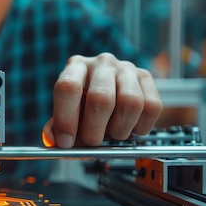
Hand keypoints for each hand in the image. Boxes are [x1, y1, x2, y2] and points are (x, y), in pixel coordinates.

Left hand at [42, 53, 162, 147]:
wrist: (113, 91)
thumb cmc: (84, 104)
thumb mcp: (66, 112)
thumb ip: (56, 127)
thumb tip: (54, 139)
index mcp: (75, 67)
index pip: (68, 88)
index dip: (66, 119)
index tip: (65, 142)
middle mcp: (102, 63)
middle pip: (101, 98)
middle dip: (95, 130)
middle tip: (92, 142)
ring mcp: (127, 68)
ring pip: (130, 103)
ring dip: (120, 129)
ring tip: (112, 133)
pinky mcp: (146, 78)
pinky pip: (152, 107)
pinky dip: (141, 127)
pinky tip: (130, 127)